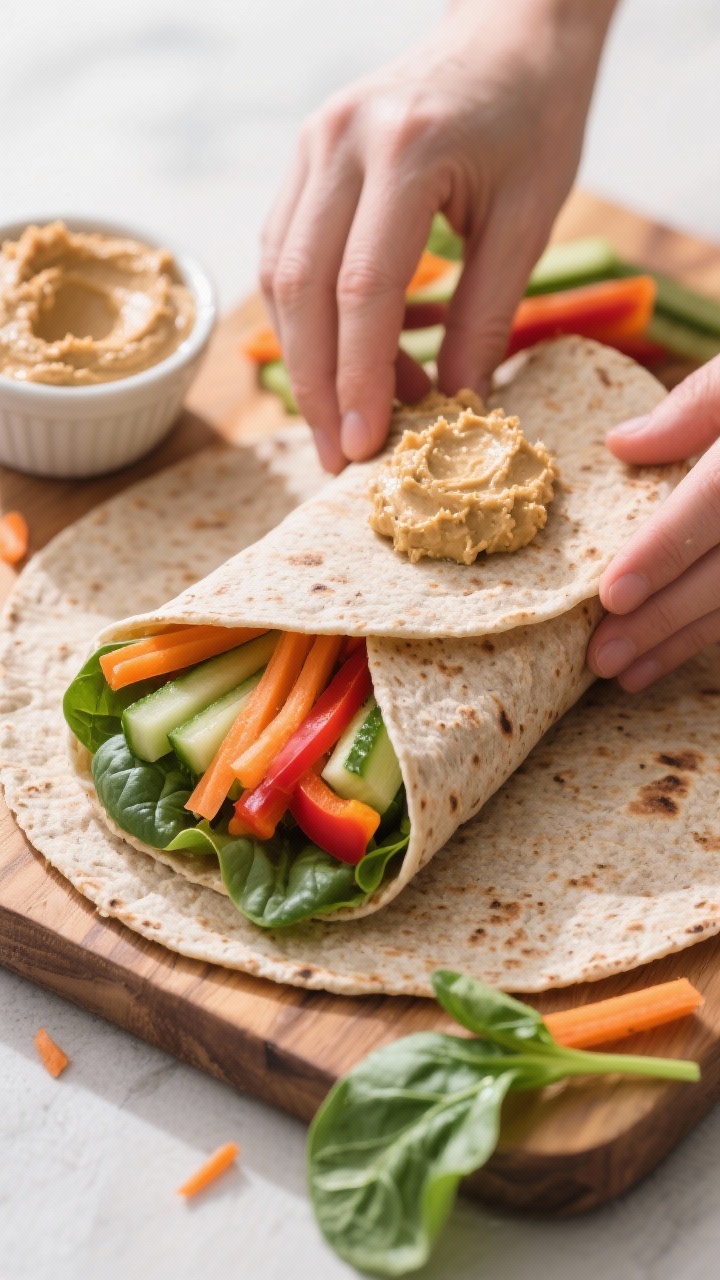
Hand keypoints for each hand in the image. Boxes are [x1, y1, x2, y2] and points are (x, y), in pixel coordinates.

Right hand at [261, 0, 614, 470]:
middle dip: (315, 385)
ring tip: (349, 415)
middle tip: (336, 454)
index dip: (358, 377)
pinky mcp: (304, 156)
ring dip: (307, 357)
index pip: (364, 288)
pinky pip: (286, 250)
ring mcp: (312, 143)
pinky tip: (346, 358)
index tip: (362, 445)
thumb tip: (458, 402)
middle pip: (303, 288)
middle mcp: (341, 141)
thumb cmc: (532, 116)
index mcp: (407, 150)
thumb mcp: (530, 215)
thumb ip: (488, 311)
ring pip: (280, 274)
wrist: (507, 30)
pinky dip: (309, 317)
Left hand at [587, 356, 719, 690]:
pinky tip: (672, 654)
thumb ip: (695, 406)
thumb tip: (622, 444)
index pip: (714, 503)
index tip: (612, 594)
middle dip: (662, 620)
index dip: (663, 552)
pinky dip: (717, 634)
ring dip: (686, 642)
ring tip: (626, 673)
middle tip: (600, 658)